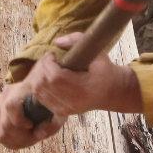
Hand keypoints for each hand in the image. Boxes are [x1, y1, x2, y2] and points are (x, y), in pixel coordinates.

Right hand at [0, 80, 64, 149]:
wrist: (38, 92)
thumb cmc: (50, 103)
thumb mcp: (58, 112)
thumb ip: (50, 125)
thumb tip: (39, 134)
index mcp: (22, 89)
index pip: (11, 106)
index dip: (19, 120)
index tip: (31, 126)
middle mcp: (6, 94)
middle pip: (4, 123)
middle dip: (19, 136)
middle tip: (32, 137)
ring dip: (14, 138)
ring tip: (27, 137)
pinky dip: (8, 137)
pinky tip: (19, 136)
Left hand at [22, 33, 142, 118]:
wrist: (113, 92)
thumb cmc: (106, 71)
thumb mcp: (98, 53)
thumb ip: (78, 41)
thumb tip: (57, 42)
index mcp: (84, 88)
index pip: (55, 77)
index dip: (48, 63)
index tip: (52, 54)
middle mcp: (74, 101)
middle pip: (44, 85)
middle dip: (41, 69)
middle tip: (49, 60)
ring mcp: (67, 109)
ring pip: (39, 93)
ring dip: (38, 77)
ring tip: (47, 68)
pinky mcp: (62, 112)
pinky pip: (42, 99)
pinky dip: (40, 87)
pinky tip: (47, 79)